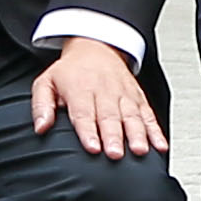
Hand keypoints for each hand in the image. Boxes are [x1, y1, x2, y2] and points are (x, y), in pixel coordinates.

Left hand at [32, 34, 164, 161]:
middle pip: (109, 116)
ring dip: (137, 134)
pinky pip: (148, 114)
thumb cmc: (70, 71)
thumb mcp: (46, 82)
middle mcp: (104, 91)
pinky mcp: (137, 97)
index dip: (88, 132)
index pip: (84, 113)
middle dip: (114, 136)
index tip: (92, 148)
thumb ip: (42, 106)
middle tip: (115, 154)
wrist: (95, 47)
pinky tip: (159, 145)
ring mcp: (123, 94)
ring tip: (140, 151)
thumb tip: (40, 127)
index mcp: (80, 89)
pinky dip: (155, 130)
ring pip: (132, 116)